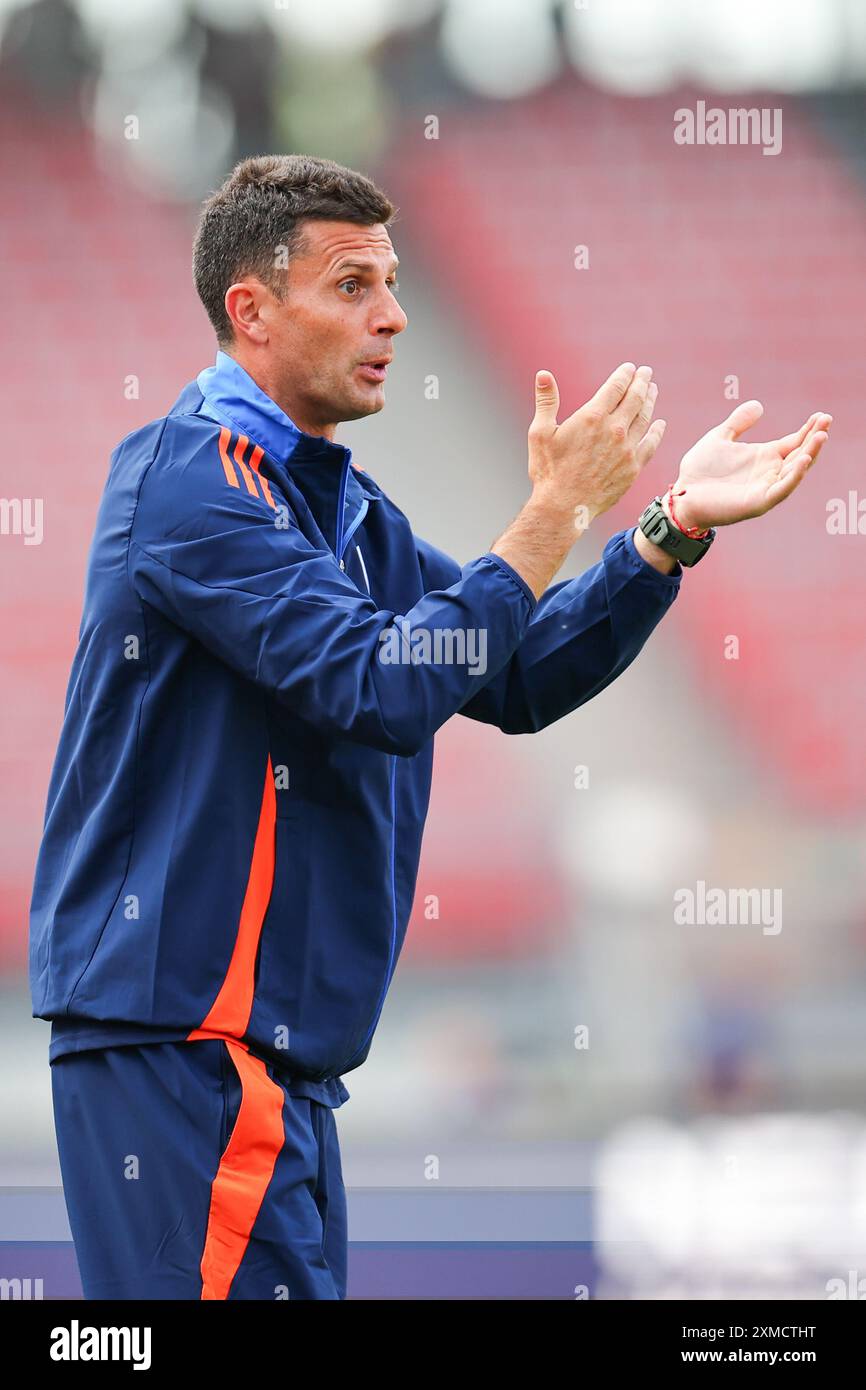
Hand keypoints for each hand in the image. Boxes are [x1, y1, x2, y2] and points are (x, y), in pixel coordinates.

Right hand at [529, 362, 665, 528]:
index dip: (624, 374)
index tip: (630, 368)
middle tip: (646, 373)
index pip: (615, 387)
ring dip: (650, 401)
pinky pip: (650, 444)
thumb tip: (543, 374)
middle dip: (642, 382)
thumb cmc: (548, 471)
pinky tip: (660, 424)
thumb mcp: (540, 433)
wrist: (564, 508)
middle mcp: (614, 430)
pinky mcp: (633, 468)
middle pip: (635, 398)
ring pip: (645, 418)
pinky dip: (657, 431)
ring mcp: (627, 449)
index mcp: (592, 417)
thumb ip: (546, 402)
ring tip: (653, 391)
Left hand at [670, 401, 831, 531]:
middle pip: (801, 454)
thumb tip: (758, 405)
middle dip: (815, 439)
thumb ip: (738, 423)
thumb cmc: (699, 471)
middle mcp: (770, 472)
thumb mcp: (719, 438)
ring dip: (809, 455)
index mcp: (765, 456)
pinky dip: (793, 477)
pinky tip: (802, 460)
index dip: (809, 429)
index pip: (795, 442)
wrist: (682, 494)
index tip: (822, 415)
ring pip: (795, 472)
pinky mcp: (758, 502)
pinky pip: (781, 490)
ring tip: (820, 437)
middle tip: (826, 421)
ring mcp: (766, 488)